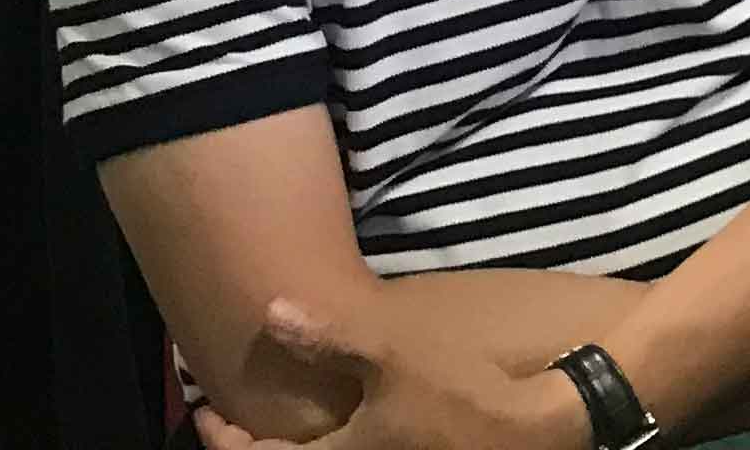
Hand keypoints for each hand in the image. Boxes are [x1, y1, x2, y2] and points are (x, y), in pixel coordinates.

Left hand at [189, 301, 583, 449]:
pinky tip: (350, 417)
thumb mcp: (393, 349)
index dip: (224, 439)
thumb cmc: (461, 385)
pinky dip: (340, 442)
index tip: (204, 413)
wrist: (546, 415)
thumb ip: (329, 335)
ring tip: (287, 419)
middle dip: (259, 446)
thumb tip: (269, 313)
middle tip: (236, 421)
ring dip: (303, 445)